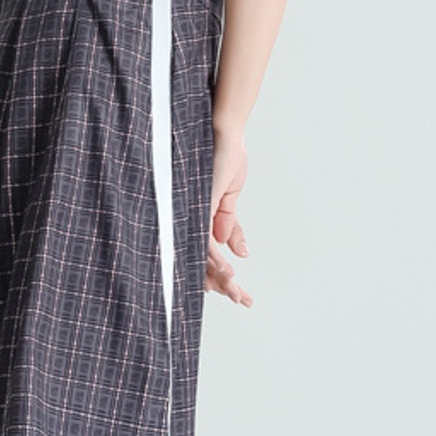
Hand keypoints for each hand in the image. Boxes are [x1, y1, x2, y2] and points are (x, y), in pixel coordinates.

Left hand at [205, 125, 252, 306]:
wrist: (224, 134)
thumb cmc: (223, 158)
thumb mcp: (230, 196)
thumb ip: (228, 222)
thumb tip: (236, 250)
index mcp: (199, 217)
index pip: (207, 253)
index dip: (219, 273)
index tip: (235, 290)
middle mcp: (191, 219)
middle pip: (204, 260)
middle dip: (224, 283)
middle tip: (243, 301)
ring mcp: (192, 214)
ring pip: (204, 255)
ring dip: (222, 276)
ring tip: (237, 293)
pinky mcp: (197, 206)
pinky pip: (204, 239)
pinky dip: (217, 258)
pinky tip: (229, 272)